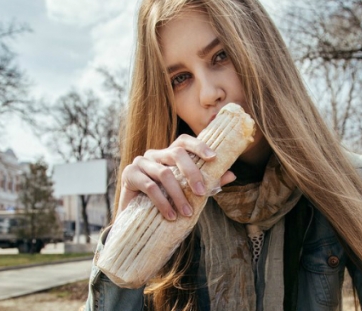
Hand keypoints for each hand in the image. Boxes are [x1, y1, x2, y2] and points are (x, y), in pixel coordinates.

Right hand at [118, 134, 235, 219]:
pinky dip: (163, 202)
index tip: (214, 158)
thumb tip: (232, 174)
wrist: (136, 219)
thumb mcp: (187, 192)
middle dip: (192, 173)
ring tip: (187, 212)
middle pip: (176, 153)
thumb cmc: (164, 201)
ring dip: (178, 195)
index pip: (183, 142)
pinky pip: (149, 186)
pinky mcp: (129, 175)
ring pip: (164, 173)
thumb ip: (207, 182)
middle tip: (202, 192)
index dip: (199, 146)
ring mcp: (140, 162)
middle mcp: (154, 154)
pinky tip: (171, 215)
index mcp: (168, 154)